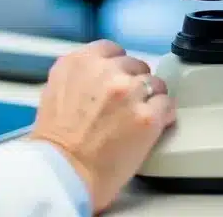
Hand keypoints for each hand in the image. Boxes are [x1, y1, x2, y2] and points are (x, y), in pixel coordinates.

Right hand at [28, 40, 175, 212]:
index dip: (117, 66)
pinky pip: (167, 106)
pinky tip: (154, 126)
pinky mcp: (148, 116)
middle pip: (135, 65)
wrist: (63, 172)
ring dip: (150, 97)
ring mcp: (128, 91)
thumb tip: (97, 78)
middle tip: (127, 104)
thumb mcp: (54, 92)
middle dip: (133, 82)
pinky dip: (163, 116)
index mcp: (78, 62)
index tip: (118, 78)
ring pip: (156, 83)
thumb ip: (79, 77)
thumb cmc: (55, 143)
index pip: (111, 49)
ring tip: (141, 116)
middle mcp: (104, 70)